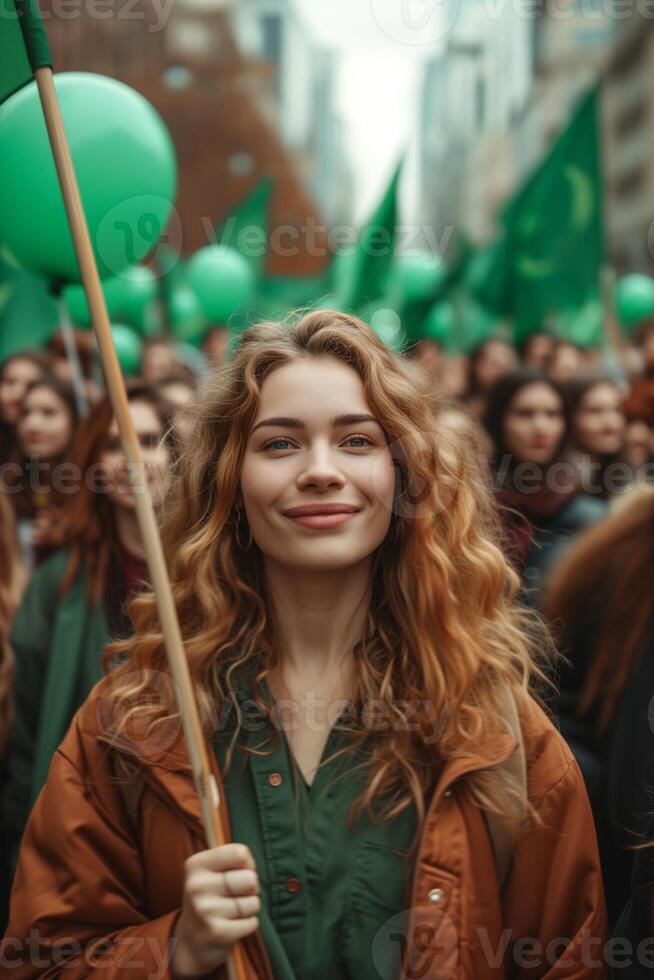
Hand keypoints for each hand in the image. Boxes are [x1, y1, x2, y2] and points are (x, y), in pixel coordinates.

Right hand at [171, 843, 260, 978]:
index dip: (247, 864)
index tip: (237, 872)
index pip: (240, 853)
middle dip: (252, 888)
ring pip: (254, 903)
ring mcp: (205, 910)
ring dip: (250, 908)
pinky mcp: (216, 932)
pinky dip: (249, 924)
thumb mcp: (213, 870)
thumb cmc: (212, 896)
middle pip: (250, 879)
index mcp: (196, 865)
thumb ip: (233, 859)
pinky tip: (233, 925)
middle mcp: (196, 886)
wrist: (191, 939)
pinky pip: (252, 923)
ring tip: (233, 911)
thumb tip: (251, 868)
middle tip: (236, 894)